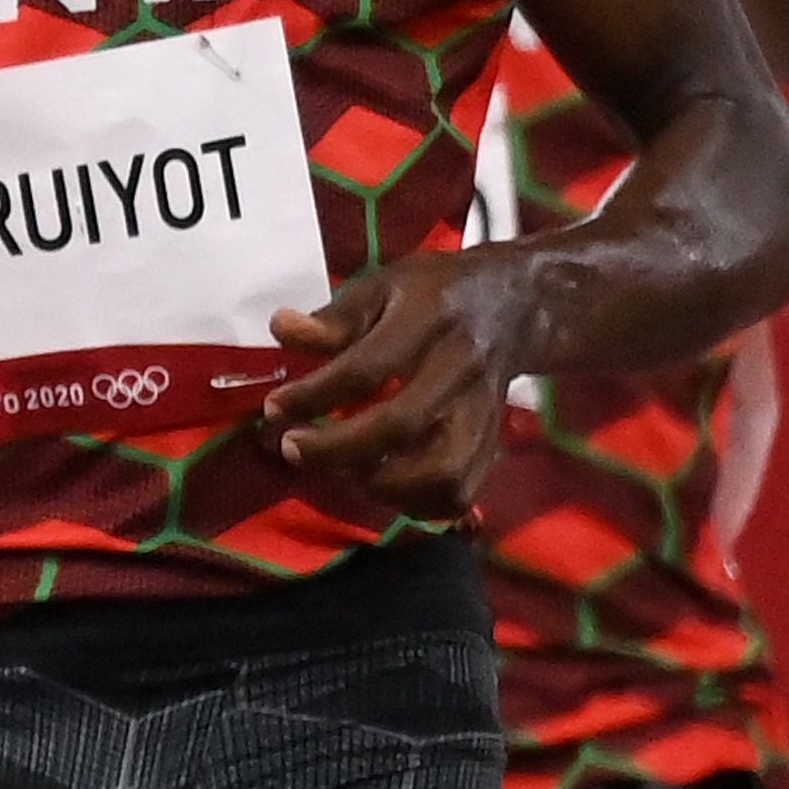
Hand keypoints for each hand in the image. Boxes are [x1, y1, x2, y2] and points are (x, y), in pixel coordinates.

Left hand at [265, 252, 512, 512]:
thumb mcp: (383, 285)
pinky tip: (382, 486)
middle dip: (337, 448)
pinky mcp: (493, 443)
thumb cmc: (434, 294)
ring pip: (443, 472)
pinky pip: (460, 492)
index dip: (315, 395)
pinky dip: (416, 503)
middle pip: (401, 425)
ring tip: (343, 471)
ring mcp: (483, 412)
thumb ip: (334, 316)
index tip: (274, 409)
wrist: (515, 306)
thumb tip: (280, 329)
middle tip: (292, 449)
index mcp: (429, 320)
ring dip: (383, 485)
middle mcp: (461, 370)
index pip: (367, 368)